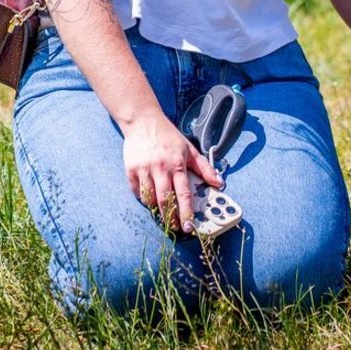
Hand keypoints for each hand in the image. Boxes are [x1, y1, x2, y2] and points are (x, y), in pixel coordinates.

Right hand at [122, 113, 221, 232]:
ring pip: (149, 198)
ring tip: (162, 213)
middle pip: (165, 200)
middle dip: (171, 218)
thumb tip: (219, 183)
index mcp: (177, 165)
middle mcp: (161, 168)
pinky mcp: (131, 170)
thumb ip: (204, 168)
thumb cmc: (168, 136)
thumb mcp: (189, 149)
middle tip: (175, 228)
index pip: (184, 194)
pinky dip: (142, 197)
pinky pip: (136, 191)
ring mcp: (144, 170)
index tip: (189, 226)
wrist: (143, 121)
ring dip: (156, 209)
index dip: (187, 212)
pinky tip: (149, 197)